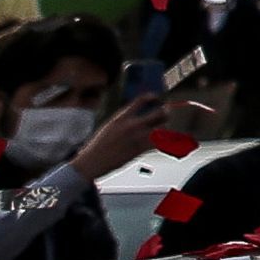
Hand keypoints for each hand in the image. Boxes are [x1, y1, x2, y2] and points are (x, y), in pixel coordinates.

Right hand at [72, 93, 197, 180]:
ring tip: (165, 127)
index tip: (156, 97)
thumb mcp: (109, 127)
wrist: (92, 162)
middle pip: (158, 113)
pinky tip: (165, 141)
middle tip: (166, 111)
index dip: (151, 96)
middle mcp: (131, 125)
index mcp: (121, 117)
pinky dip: (163, 142)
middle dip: (165, 112)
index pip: (140, 100)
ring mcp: (137, 137)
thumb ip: (124, 120)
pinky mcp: (140, 150)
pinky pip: (158, 143)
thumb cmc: (98, 146)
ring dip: (165, 127)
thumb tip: (137, 115)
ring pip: (161, 128)